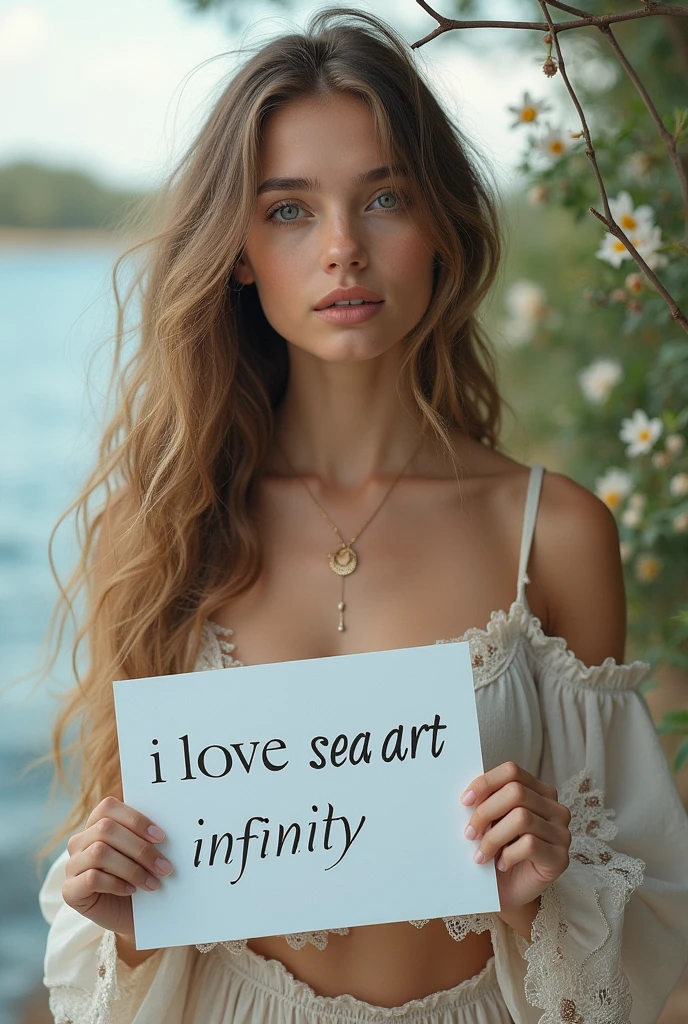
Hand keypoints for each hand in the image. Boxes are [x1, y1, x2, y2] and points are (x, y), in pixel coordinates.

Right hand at [62, 797, 171, 936]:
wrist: (128, 915)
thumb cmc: (138, 877)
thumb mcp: (143, 854)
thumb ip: (145, 837)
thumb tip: (163, 831)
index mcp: (96, 823)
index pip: (108, 807)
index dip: (135, 819)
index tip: (160, 837)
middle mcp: (79, 841)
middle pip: (105, 829)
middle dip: (140, 848)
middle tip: (164, 867)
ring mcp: (72, 865)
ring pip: (99, 852)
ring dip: (131, 868)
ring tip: (152, 882)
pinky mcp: (69, 890)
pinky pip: (91, 878)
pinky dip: (116, 883)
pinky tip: (131, 890)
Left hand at [460, 761, 570, 911]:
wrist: (508, 890)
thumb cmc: (497, 852)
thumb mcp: (491, 822)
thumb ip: (487, 803)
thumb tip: (468, 795)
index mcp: (538, 791)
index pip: (512, 771)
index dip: (486, 783)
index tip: (464, 801)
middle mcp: (555, 808)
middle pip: (516, 792)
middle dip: (485, 812)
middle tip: (469, 833)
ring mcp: (561, 833)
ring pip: (522, 818)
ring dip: (493, 837)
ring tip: (481, 854)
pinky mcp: (560, 857)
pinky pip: (530, 844)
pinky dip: (508, 854)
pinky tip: (501, 864)